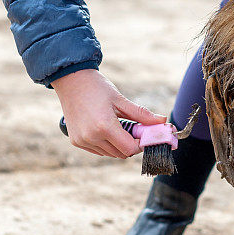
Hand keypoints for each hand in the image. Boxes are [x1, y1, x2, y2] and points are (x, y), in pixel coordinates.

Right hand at [52, 69, 166, 157]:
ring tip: (117, 126)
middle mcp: (91, 137)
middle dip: (131, 145)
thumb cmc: (97, 87)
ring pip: (110, 154)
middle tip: (133, 129)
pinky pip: (98, 151)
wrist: (71, 80)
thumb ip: (142, 114)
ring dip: (118, 145)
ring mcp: (82, 141)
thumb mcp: (121, 100)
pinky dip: (106, 145)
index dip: (140, 144)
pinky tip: (105, 130)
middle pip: (121, 154)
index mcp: (104, 126)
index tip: (144, 135)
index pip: (130, 149)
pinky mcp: (76, 141)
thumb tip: (162, 121)